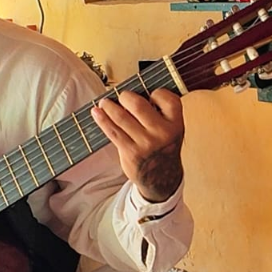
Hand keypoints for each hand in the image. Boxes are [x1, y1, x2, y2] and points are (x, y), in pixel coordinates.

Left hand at [92, 88, 184, 202]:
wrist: (162, 178)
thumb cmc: (163, 147)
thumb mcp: (171, 130)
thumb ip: (160, 113)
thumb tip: (130, 95)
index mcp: (175, 123)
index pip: (165, 97)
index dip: (155, 93)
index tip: (149, 94)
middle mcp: (162, 133)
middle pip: (138, 105)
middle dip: (125, 97)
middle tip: (121, 96)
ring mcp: (146, 143)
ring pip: (121, 117)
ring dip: (109, 106)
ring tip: (104, 103)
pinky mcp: (131, 152)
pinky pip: (113, 131)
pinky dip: (102, 119)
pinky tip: (96, 113)